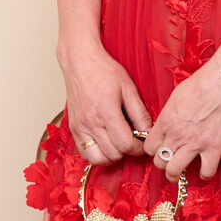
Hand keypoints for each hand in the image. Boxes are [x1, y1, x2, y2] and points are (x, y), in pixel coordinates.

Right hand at [59, 39, 151, 166]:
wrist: (80, 62)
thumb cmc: (104, 71)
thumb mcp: (128, 88)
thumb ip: (139, 113)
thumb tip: (148, 132)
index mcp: (106, 112)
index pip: (125, 144)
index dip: (138, 148)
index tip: (143, 143)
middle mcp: (90, 123)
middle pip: (113, 154)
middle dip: (127, 151)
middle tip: (133, 141)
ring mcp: (79, 127)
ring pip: (97, 158)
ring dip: (111, 155)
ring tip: (119, 143)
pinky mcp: (73, 128)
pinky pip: (84, 152)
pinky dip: (97, 153)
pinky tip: (106, 142)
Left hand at [146, 63, 220, 180]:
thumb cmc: (201, 82)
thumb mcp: (175, 97)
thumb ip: (168, 115)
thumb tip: (167, 124)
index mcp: (166, 121)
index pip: (149, 147)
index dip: (153, 150)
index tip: (160, 149)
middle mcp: (176, 135)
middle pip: (159, 161)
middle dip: (162, 163)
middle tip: (169, 161)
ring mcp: (194, 143)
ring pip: (174, 171)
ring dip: (174, 174)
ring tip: (179, 173)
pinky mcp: (213, 147)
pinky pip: (206, 171)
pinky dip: (204, 174)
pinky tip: (204, 170)